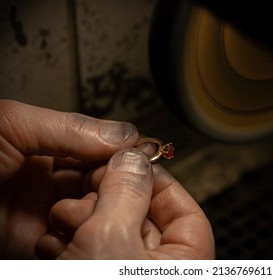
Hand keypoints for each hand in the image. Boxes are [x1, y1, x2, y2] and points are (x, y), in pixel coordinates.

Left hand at [0, 100, 138, 258]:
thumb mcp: (10, 125)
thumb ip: (70, 128)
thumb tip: (124, 133)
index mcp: (43, 143)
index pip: (97, 146)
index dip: (121, 152)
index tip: (143, 158)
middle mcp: (46, 176)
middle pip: (99, 179)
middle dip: (117, 182)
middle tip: (133, 185)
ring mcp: (41, 210)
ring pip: (91, 209)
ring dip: (105, 208)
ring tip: (115, 204)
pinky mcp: (33, 239)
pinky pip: (73, 236)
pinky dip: (88, 232)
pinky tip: (96, 225)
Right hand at [35, 149, 214, 258]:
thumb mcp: (112, 240)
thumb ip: (127, 192)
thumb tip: (134, 160)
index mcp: (185, 265)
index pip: (185, 211)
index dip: (158, 182)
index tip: (132, 164)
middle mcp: (158, 271)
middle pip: (143, 216)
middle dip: (111, 199)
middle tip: (92, 189)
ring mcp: (124, 272)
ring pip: (111, 228)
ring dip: (84, 218)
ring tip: (68, 221)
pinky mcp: (96, 273)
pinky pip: (90, 246)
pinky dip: (71, 238)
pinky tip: (57, 243)